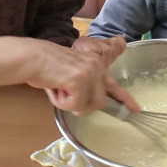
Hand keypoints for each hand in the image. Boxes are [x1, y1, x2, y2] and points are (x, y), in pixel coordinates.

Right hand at [0, 36, 138, 114]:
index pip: (113, 85)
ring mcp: (90, 72)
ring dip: (70, 104)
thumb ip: (82, 86)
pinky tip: (55, 87)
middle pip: (98, 102)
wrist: (30, 58)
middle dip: (81, 106)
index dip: (125, 98)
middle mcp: (97, 66)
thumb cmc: (44, 69)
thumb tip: (84, 105)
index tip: (136, 109)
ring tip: (58, 89)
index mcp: (95, 65)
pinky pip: (75, 105)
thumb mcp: (69, 75)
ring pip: (87, 106)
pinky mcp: (80, 79)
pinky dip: (62, 102)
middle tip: (64, 97)